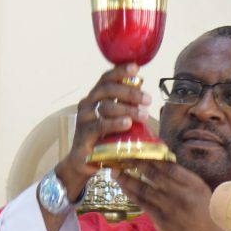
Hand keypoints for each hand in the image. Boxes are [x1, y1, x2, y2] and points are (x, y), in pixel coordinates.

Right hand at [56, 64, 151, 199]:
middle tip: (148, 100)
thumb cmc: (102, 138)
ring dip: (127, 109)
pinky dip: (115, 123)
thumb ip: (124, 106)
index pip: (106, 79)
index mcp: (94, 98)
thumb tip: (143, 93)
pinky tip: (127, 123)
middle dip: (130, 92)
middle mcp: (86, 105)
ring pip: (106, 107)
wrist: (82, 162)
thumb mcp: (114, 120)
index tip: (135, 68)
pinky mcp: (83, 137)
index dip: (120, 71)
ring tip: (144, 115)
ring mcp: (83, 120)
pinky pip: (100, 126)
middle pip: (107, 89)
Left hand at [115, 160, 230, 230]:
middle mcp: (179, 193)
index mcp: (192, 183)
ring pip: (143, 190)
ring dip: (127, 180)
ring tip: (116, 173)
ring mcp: (169, 208)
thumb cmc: (207, 212)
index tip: (137, 151)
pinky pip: (143, 205)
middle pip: (153, 174)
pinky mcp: (161, 221)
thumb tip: (161, 164)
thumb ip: (182, 178)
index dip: (150, 157)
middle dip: (134, 164)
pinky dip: (132, 195)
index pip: (167, 165)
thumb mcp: (200, 190)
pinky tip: (124, 189)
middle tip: (121, 157)